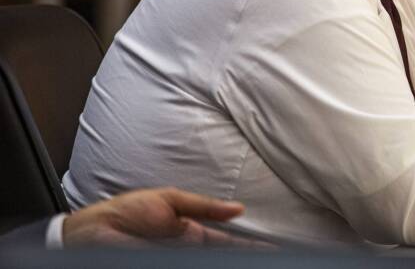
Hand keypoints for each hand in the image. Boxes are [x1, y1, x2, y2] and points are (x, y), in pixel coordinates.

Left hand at [63, 187, 265, 248]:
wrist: (93, 233)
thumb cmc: (127, 212)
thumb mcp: (170, 200)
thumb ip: (204, 206)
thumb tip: (238, 208)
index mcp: (192, 230)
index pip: (229, 239)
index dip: (251, 243)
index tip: (273, 246)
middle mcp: (189, 248)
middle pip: (224, 253)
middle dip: (246, 254)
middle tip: (271, 255)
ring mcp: (177, 258)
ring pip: (211, 259)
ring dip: (232, 256)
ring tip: (257, 256)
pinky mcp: (166, 263)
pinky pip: (193, 262)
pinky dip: (212, 259)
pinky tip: (228, 259)